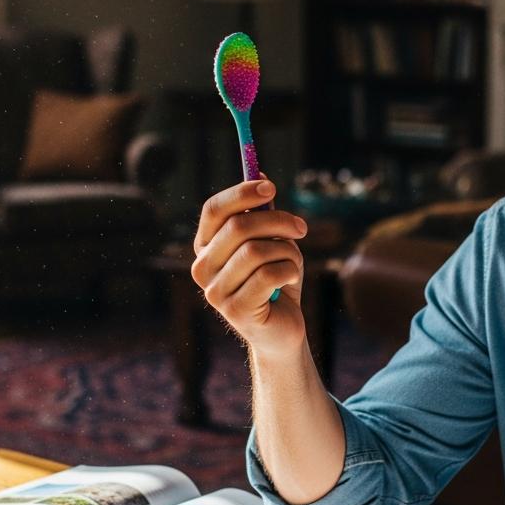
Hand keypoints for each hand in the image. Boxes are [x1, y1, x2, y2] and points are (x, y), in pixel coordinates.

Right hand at [191, 179, 308, 358]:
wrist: (282, 330)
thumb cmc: (276, 281)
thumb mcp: (272, 242)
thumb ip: (263, 213)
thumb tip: (259, 174)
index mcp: (206, 247)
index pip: (214, 210)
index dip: (242, 194)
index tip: (271, 187)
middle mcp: (202, 268)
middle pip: (238, 228)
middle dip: (277, 221)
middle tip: (301, 227)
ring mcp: (215, 292)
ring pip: (257, 251)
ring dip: (287, 252)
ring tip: (293, 264)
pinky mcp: (235, 311)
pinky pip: (269, 275)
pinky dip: (289, 271)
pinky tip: (291, 280)